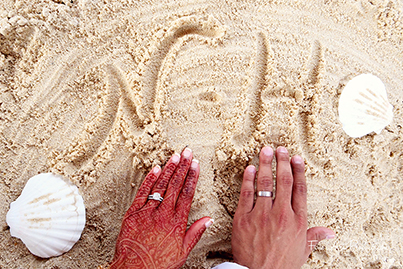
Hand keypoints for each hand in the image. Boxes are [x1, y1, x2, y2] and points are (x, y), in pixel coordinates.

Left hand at [110, 148, 212, 268]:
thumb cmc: (158, 263)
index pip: (187, 193)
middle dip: (182, 166)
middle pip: (175, 185)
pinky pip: (142, 193)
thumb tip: (208, 220)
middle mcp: (163, 214)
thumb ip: (195, 233)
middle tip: (187, 152)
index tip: (196, 165)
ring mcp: (147, 212)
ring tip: (175, 156)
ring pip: (160, 186)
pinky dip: (149, 180)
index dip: (192, 177)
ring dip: (168, 169)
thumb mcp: (183, 252)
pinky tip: (155, 169)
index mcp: (176, 222)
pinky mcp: (133, 213)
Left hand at [231, 146, 334, 268]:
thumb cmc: (281, 264)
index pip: (300, 189)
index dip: (298, 171)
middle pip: (283, 182)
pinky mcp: (244, 219)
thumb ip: (314, 237)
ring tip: (265, 150)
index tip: (296, 158)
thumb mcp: (302, 251)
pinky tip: (250, 168)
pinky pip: (246, 194)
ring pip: (265, 184)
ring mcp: (261, 215)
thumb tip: (330, 232)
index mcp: (297, 221)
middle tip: (280, 148)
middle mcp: (281, 215)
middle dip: (282, 162)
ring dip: (266, 165)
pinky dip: (248, 180)